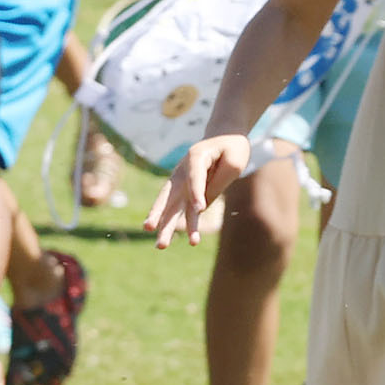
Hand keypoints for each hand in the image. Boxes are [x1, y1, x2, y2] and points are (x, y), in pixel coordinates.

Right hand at [145, 134, 250, 248]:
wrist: (223, 138)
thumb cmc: (231, 148)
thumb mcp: (234, 162)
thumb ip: (217, 184)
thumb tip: (199, 208)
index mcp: (196, 156)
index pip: (195, 177)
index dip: (196, 192)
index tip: (200, 208)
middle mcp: (183, 171)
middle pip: (170, 195)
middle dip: (160, 214)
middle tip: (150, 229)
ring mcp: (181, 182)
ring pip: (170, 206)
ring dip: (165, 226)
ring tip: (160, 246)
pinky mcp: (184, 192)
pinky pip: (177, 210)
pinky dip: (171, 224)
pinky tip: (165, 239)